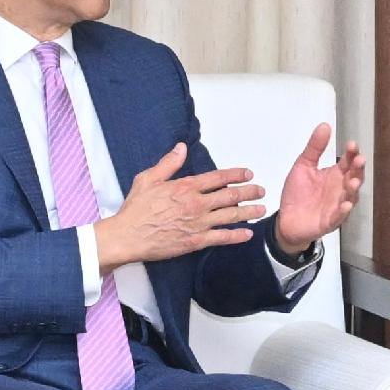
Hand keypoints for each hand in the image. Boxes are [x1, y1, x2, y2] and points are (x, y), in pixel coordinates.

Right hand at [94, 143, 271, 269]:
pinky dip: (237, 236)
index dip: (235, 175)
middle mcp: (196, 204)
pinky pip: (222, 238)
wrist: (128, 236)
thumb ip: (168, 164)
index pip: (218, 178)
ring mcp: (198, 224)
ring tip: (261, 209)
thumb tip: (181, 148)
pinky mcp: (196, 241)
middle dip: (249, 192)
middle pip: (230, 196)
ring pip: (230, 216)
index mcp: (186, 187)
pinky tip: (248, 234)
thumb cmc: (136, 209)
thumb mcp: (148, 179)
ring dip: (249, 212)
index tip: (247, 174)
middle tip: (260, 190)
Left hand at [270, 124, 365, 261]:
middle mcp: (340, 189)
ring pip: (350, 197)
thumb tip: (325, 125)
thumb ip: (314, 148)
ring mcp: (337, 206)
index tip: (352, 144)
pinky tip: (345, 204)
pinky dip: (343, 211)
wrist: (286, 219)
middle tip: (359, 160)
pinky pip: (339, 216)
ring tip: (354, 181)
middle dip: (358, 169)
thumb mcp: (303, 166)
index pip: (348, 162)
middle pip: (354, 177)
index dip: (352, 153)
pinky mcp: (330, 221)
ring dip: (353, 189)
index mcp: (335, 175)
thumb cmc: (298, 193)